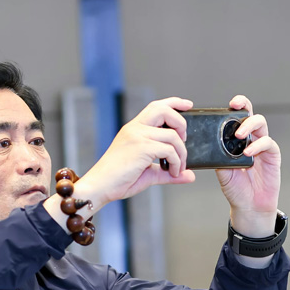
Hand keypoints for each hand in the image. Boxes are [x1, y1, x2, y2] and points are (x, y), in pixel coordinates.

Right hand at [73, 97, 196, 208]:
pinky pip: (169, 150)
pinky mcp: (141, 148)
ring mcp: (137, 136)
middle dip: (181, 122)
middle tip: (184, 140)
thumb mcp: (148, 173)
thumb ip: (168, 172)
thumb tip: (190, 175)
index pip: (156, 106)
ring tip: (178, 168)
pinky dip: (176, 162)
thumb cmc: (119, 180)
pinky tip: (173, 173)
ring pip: (172, 135)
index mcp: (134, 129)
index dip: (174, 102)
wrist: (100, 187)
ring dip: (182, 153)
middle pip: (164, 110)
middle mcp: (135, 129)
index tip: (187, 105)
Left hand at [216, 95, 280, 236]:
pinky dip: (257, 145)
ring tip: (238, 135)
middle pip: (252, 114)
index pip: (238, 118)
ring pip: (261, 124)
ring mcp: (262, 146)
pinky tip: (248, 152)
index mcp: (237, 140)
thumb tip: (210, 144)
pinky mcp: (273, 155)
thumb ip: (219, 156)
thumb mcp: (221, 171)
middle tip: (234, 110)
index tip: (230, 104)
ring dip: (249, 125)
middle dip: (244, 107)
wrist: (248, 206)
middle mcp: (251, 139)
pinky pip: (268, 143)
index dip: (237, 107)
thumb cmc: (235, 188)